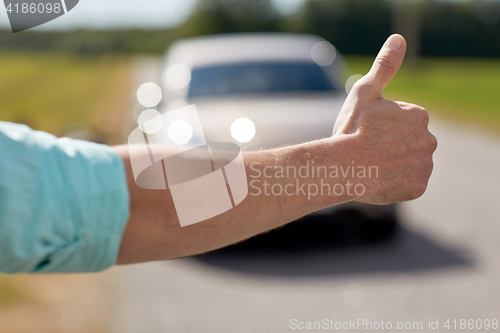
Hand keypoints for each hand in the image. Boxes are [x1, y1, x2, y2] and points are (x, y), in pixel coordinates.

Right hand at [333, 34, 437, 204]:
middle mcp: (429, 140)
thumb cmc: (351, 129)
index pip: (403, 122)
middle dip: (391, 145)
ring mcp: (424, 166)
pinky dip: (395, 182)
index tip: (367, 131)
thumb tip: (398, 40)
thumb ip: (385, 67)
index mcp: (418, 116)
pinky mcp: (417, 188)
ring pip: (408, 162)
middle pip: (408, 142)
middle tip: (368, 148)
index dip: (382, 127)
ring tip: (371, 164)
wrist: (342, 168)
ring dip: (394, 163)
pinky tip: (378, 178)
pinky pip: (408, 183)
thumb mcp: (365, 92)